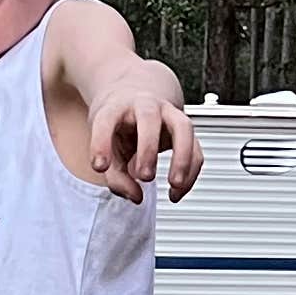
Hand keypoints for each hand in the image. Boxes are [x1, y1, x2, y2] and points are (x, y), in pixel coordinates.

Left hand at [88, 83, 201, 202]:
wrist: (134, 98)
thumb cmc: (118, 126)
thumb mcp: (108, 149)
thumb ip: (116, 176)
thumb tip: (136, 196)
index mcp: (117, 107)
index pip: (106, 119)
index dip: (101, 143)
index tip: (100, 167)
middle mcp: (145, 106)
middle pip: (149, 118)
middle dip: (148, 149)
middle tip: (144, 176)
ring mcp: (169, 114)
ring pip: (183, 127)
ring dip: (182, 157)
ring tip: (174, 183)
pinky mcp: (184, 129)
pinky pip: (195, 149)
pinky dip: (190, 173)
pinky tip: (176, 191)